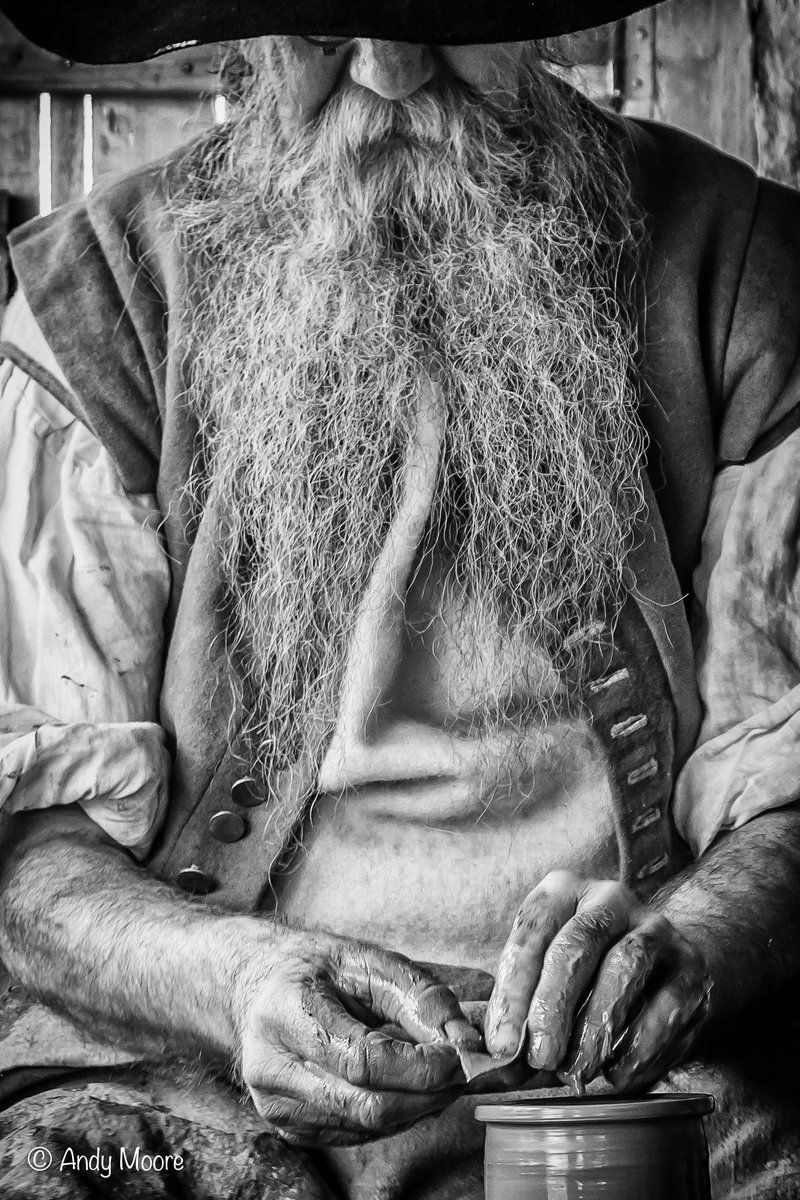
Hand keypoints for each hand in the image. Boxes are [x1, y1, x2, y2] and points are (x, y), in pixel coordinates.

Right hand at [233, 926, 480, 1144]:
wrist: (257, 987)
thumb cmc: (315, 969)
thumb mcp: (367, 959)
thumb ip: (418, 996)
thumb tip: (465, 1040)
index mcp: (287, 1014)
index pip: (364, 1061)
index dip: (422, 1066)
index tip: (464, 1055)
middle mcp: (273, 1068)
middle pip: (368, 1106)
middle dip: (429, 1093)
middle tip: (464, 1069)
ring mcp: (277, 1105)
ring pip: (367, 1127)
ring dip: (417, 1106)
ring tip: (439, 1073)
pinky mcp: (289, 1128)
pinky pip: (356, 1134)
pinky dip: (394, 1115)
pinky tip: (405, 1086)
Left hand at [484, 871, 710, 1091]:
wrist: (663, 963)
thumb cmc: (587, 972)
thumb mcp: (547, 973)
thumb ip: (522, 1012)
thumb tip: (496, 1059)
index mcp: (563, 890)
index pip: (531, 932)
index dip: (513, 990)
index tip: (502, 1044)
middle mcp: (609, 898)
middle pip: (577, 944)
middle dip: (554, 1005)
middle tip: (540, 1057)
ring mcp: (655, 927)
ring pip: (624, 967)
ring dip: (596, 1025)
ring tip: (576, 1070)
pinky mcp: (691, 965)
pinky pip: (666, 1004)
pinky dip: (639, 1047)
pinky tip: (616, 1074)